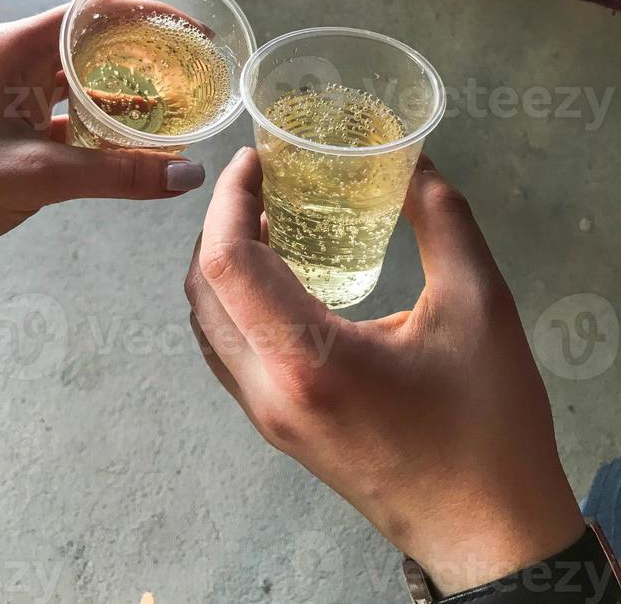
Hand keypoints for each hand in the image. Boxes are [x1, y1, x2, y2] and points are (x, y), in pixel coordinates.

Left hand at [0, 6, 204, 274]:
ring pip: (86, 77)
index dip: (147, 16)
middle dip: (146, 52)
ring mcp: (17, 88)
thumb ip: (119, 175)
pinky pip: (75, 109)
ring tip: (178, 98)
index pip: (93, 13)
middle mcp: (17, 57)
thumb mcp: (41, 176)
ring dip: (129, 88)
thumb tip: (188, 177)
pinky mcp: (20, 119)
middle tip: (194, 67)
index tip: (192, 31)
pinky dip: (107, 119)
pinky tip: (141, 134)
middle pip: (95, 40)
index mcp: (14, 47)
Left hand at [185, 149, 583, 595]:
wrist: (490, 533)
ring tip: (267, 218)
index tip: (255, 157)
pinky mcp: (276, 429)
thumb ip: (444, 221)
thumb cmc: (488, 421)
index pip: (227, 262)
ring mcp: (264, 417)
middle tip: (260, 180)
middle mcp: (267, 390)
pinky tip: (279, 278)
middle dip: (219, 223)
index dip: (229, 199)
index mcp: (307, 360)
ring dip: (220, 263)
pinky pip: (226, 352)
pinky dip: (234, 302)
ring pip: (207, 324)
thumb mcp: (480, 307)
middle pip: (202, 290)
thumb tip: (412, 161)